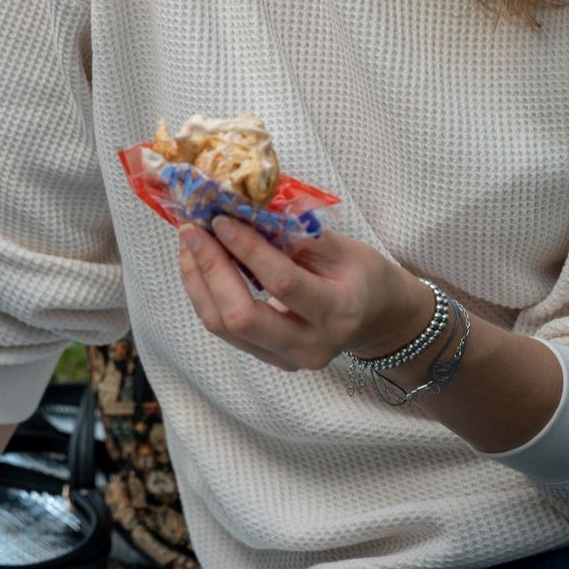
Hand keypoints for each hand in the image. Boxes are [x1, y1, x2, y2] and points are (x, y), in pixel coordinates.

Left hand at [175, 220, 431, 371]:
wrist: (380, 320)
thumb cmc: (365, 276)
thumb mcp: (344, 247)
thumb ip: (296, 233)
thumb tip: (244, 209)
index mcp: (338, 312)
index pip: (282, 283)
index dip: (247, 249)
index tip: (221, 218)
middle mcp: (311, 345)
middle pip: (242, 316)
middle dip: (210, 269)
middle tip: (192, 230)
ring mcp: (288, 359)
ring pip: (224, 327)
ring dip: (198, 280)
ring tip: (189, 242)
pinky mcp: (269, 359)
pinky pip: (226, 330)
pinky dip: (205, 294)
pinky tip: (199, 264)